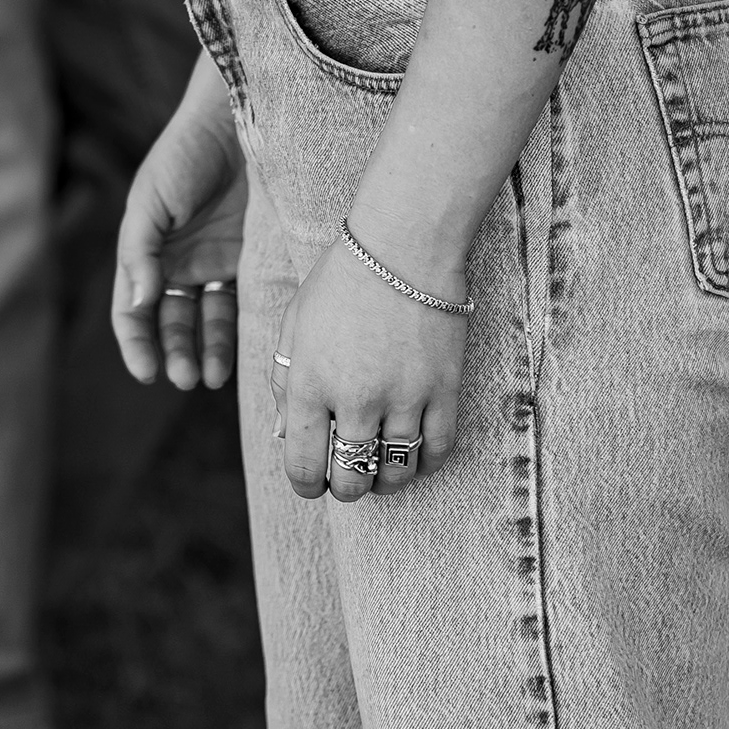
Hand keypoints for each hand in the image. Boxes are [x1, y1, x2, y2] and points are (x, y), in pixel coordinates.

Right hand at [113, 74, 246, 391]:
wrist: (237, 121)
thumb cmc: (184, 154)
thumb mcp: (151, 200)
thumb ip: (141, 252)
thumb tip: (141, 303)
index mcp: (143, 250)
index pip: (132, 310)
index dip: (135, 343)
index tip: (146, 371)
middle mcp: (174, 262)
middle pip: (168, 322)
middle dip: (172, 353)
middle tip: (184, 377)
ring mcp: (209, 261)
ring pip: (202, 321)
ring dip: (203, 351)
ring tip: (210, 378)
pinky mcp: (244, 258)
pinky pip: (236, 304)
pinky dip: (231, 332)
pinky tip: (235, 356)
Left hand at [274, 238, 466, 505]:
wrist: (403, 242)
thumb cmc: (342, 278)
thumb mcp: (295, 322)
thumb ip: (284, 381)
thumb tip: (284, 435)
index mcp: (310, 383)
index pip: (303, 467)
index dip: (306, 485)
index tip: (313, 481)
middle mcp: (355, 399)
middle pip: (350, 480)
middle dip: (345, 486)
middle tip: (349, 472)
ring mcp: (403, 397)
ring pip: (395, 472)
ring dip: (385, 479)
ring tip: (381, 463)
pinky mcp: (444, 389)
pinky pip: (437, 450)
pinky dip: (425, 462)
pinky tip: (415, 451)